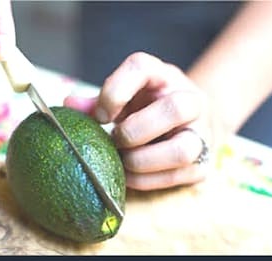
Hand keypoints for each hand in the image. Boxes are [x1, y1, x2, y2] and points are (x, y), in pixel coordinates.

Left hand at [95, 53, 210, 190]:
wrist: (189, 125)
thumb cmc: (147, 110)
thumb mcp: (126, 99)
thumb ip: (99, 102)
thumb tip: (68, 105)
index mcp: (164, 75)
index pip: (141, 67)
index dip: (115, 91)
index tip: (100, 115)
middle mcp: (190, 99)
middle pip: (173, 109)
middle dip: (135, 132)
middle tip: (115, 142)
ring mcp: (202, 133)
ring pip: (181, 150)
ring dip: (143, 162)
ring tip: (123, 162)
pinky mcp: (203, 164)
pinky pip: (175, 177)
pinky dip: (146, 181)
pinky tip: (130, 176)